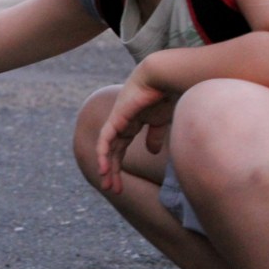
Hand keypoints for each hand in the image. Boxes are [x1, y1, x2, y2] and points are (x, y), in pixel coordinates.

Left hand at [96, 74, 173, 194]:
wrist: (162, 78)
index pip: (120, 149)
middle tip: (112, 190)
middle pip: (112, 153)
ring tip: (107, 184)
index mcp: (130, 125)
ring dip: (106, 167)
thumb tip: (152, 151)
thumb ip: (155, 136)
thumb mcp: (161, 122)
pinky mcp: (116, 119)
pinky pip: (106, 140)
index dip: (119, 167)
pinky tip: (103, 168)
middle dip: (111, 172)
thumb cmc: (164, 95)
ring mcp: (116, 121)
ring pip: (107, 149)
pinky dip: (103, 154)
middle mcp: (120, 124)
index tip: (121, 186)